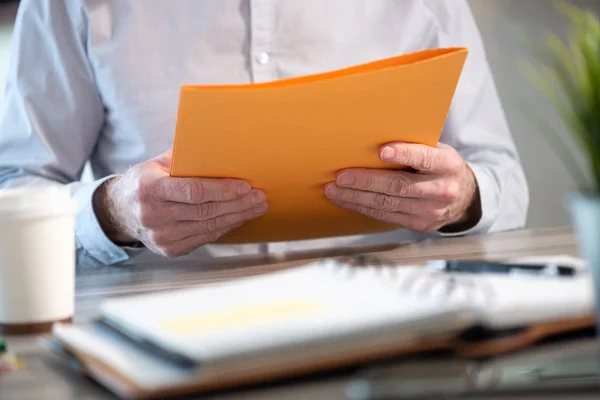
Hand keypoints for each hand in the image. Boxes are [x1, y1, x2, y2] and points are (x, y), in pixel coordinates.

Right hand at [93, 151, 267, 256]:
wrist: (120, 211)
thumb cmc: (145, 181)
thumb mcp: (158, 163)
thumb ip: (186, 158)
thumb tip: (222, 149)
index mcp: (149, 189)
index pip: (194, 191)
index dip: (222, 190)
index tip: (245, 186)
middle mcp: (153, 215)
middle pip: (206, 211)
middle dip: (238, 204)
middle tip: (260, 197)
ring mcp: (161, 236)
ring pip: (209, 227)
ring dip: (237, 217)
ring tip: (257, 207)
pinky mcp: (170, 249)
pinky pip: (205, 237)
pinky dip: (225, 227)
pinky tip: (239, 217)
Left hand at [324, 143, 480, 232]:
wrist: (465, 198)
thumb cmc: (441, 166)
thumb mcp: (438, 150)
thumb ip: (415, 146)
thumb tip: (373, 137)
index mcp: (448, 165)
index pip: (425, 158)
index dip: (404, 155)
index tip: (382, 151)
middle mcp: (441, 190)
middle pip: (398, 186)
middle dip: (365, 181)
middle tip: (340, 176)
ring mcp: (429, 212)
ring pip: (387, 204)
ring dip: (356, 197)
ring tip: (333, 190)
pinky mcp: (417, 225)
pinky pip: (384, 216)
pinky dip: (362, 207)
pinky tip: (345, 200)